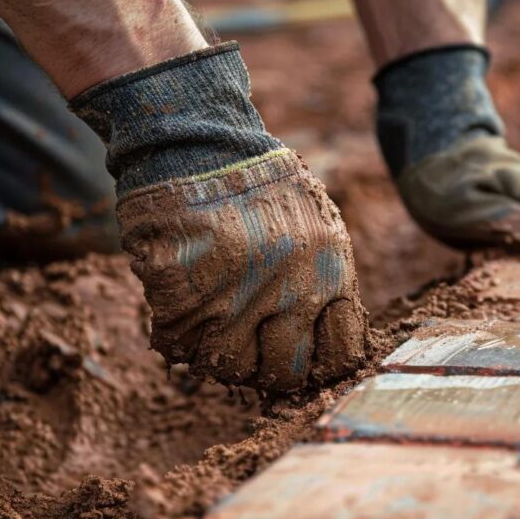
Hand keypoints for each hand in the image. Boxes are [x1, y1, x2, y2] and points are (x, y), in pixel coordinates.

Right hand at [116, 150, 365, 392]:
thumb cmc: (259, 184)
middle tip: (256, 345)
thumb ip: (323, 280)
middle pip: (285, 374)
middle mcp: (288, 294)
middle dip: (271, 367)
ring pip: (230, 370)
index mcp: (329, 273)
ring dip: (222, 352)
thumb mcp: (315, 225)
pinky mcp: (180, 303)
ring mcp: (233, 302)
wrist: (195, 144)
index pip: (340, 357)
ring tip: (218, 320)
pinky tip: (186, 304)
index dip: (320, 361)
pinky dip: (179, 335)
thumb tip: (324, 339)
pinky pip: (180, 351)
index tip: (303, 350)